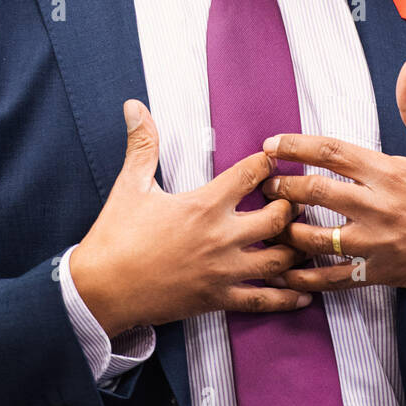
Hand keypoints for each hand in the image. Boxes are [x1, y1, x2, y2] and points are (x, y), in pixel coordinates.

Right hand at [69, 100, 312, 337]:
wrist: (101, 290)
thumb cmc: (116, 236)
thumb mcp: (131, 185)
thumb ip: (142, 145)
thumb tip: (135, 105)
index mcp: (204, 204)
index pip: (251, 174)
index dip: (268, 162)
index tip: (274, 160)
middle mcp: (221, 237)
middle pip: (278, 218)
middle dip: (291, 206)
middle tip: (294, 200)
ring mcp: (223, 271)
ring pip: (279, 259)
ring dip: (295, 248)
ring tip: (304, 239)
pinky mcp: (218, 300)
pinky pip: (262, 301)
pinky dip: (285, 298)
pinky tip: (302, 293)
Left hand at [259, 58, 405, 302]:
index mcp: (389, 171)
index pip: (331, 152)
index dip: (295, 145)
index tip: (269, 144)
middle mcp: (380, 206)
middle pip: (317, 192)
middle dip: (284, 187)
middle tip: (264, 184)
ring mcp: (379, 243)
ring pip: (318, 238)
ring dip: (289, 230)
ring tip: (271, 222)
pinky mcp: (381, 273)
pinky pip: (336, 279)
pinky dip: (308, 278)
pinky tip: (287, 272)